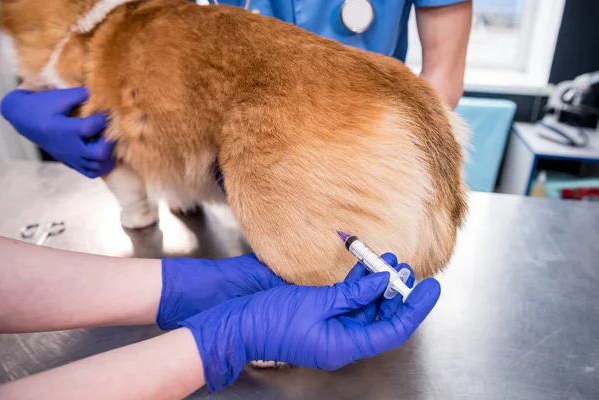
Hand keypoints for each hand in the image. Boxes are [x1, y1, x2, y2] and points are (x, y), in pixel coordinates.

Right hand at [0, 87, 113, 177]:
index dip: (103, 118)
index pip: (91, 127)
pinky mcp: (70, 162)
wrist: (24, 120)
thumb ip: (80, 95)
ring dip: (108, 156)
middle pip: (99, 154)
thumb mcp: (58, 97)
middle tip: (110, 132)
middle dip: (109, 142)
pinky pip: (91, 173)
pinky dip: (101, 166)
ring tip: (108, 142)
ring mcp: (70, 157)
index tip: (107, 111)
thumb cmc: (42, 105)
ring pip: (97, 166)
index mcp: (64, 129)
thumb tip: (100, 91)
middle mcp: (68, 147)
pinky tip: (104, 154)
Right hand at [181, 254, 439, 391]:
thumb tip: (381, 282)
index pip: (391, 329)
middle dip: (396, 293)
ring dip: (377, 284)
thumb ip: (351, 294)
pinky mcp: (317, 310)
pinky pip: (345, 298)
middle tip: (408, 269)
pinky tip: (363, 265)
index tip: (430, 289)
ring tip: (389, 259)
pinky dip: (357, 282)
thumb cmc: (268, 321)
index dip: (414, 308)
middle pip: (380, 317)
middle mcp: (340, 338)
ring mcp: (329, 324)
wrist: (234, 321)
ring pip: (364, 306)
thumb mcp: (315, 304)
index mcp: (343, 345)